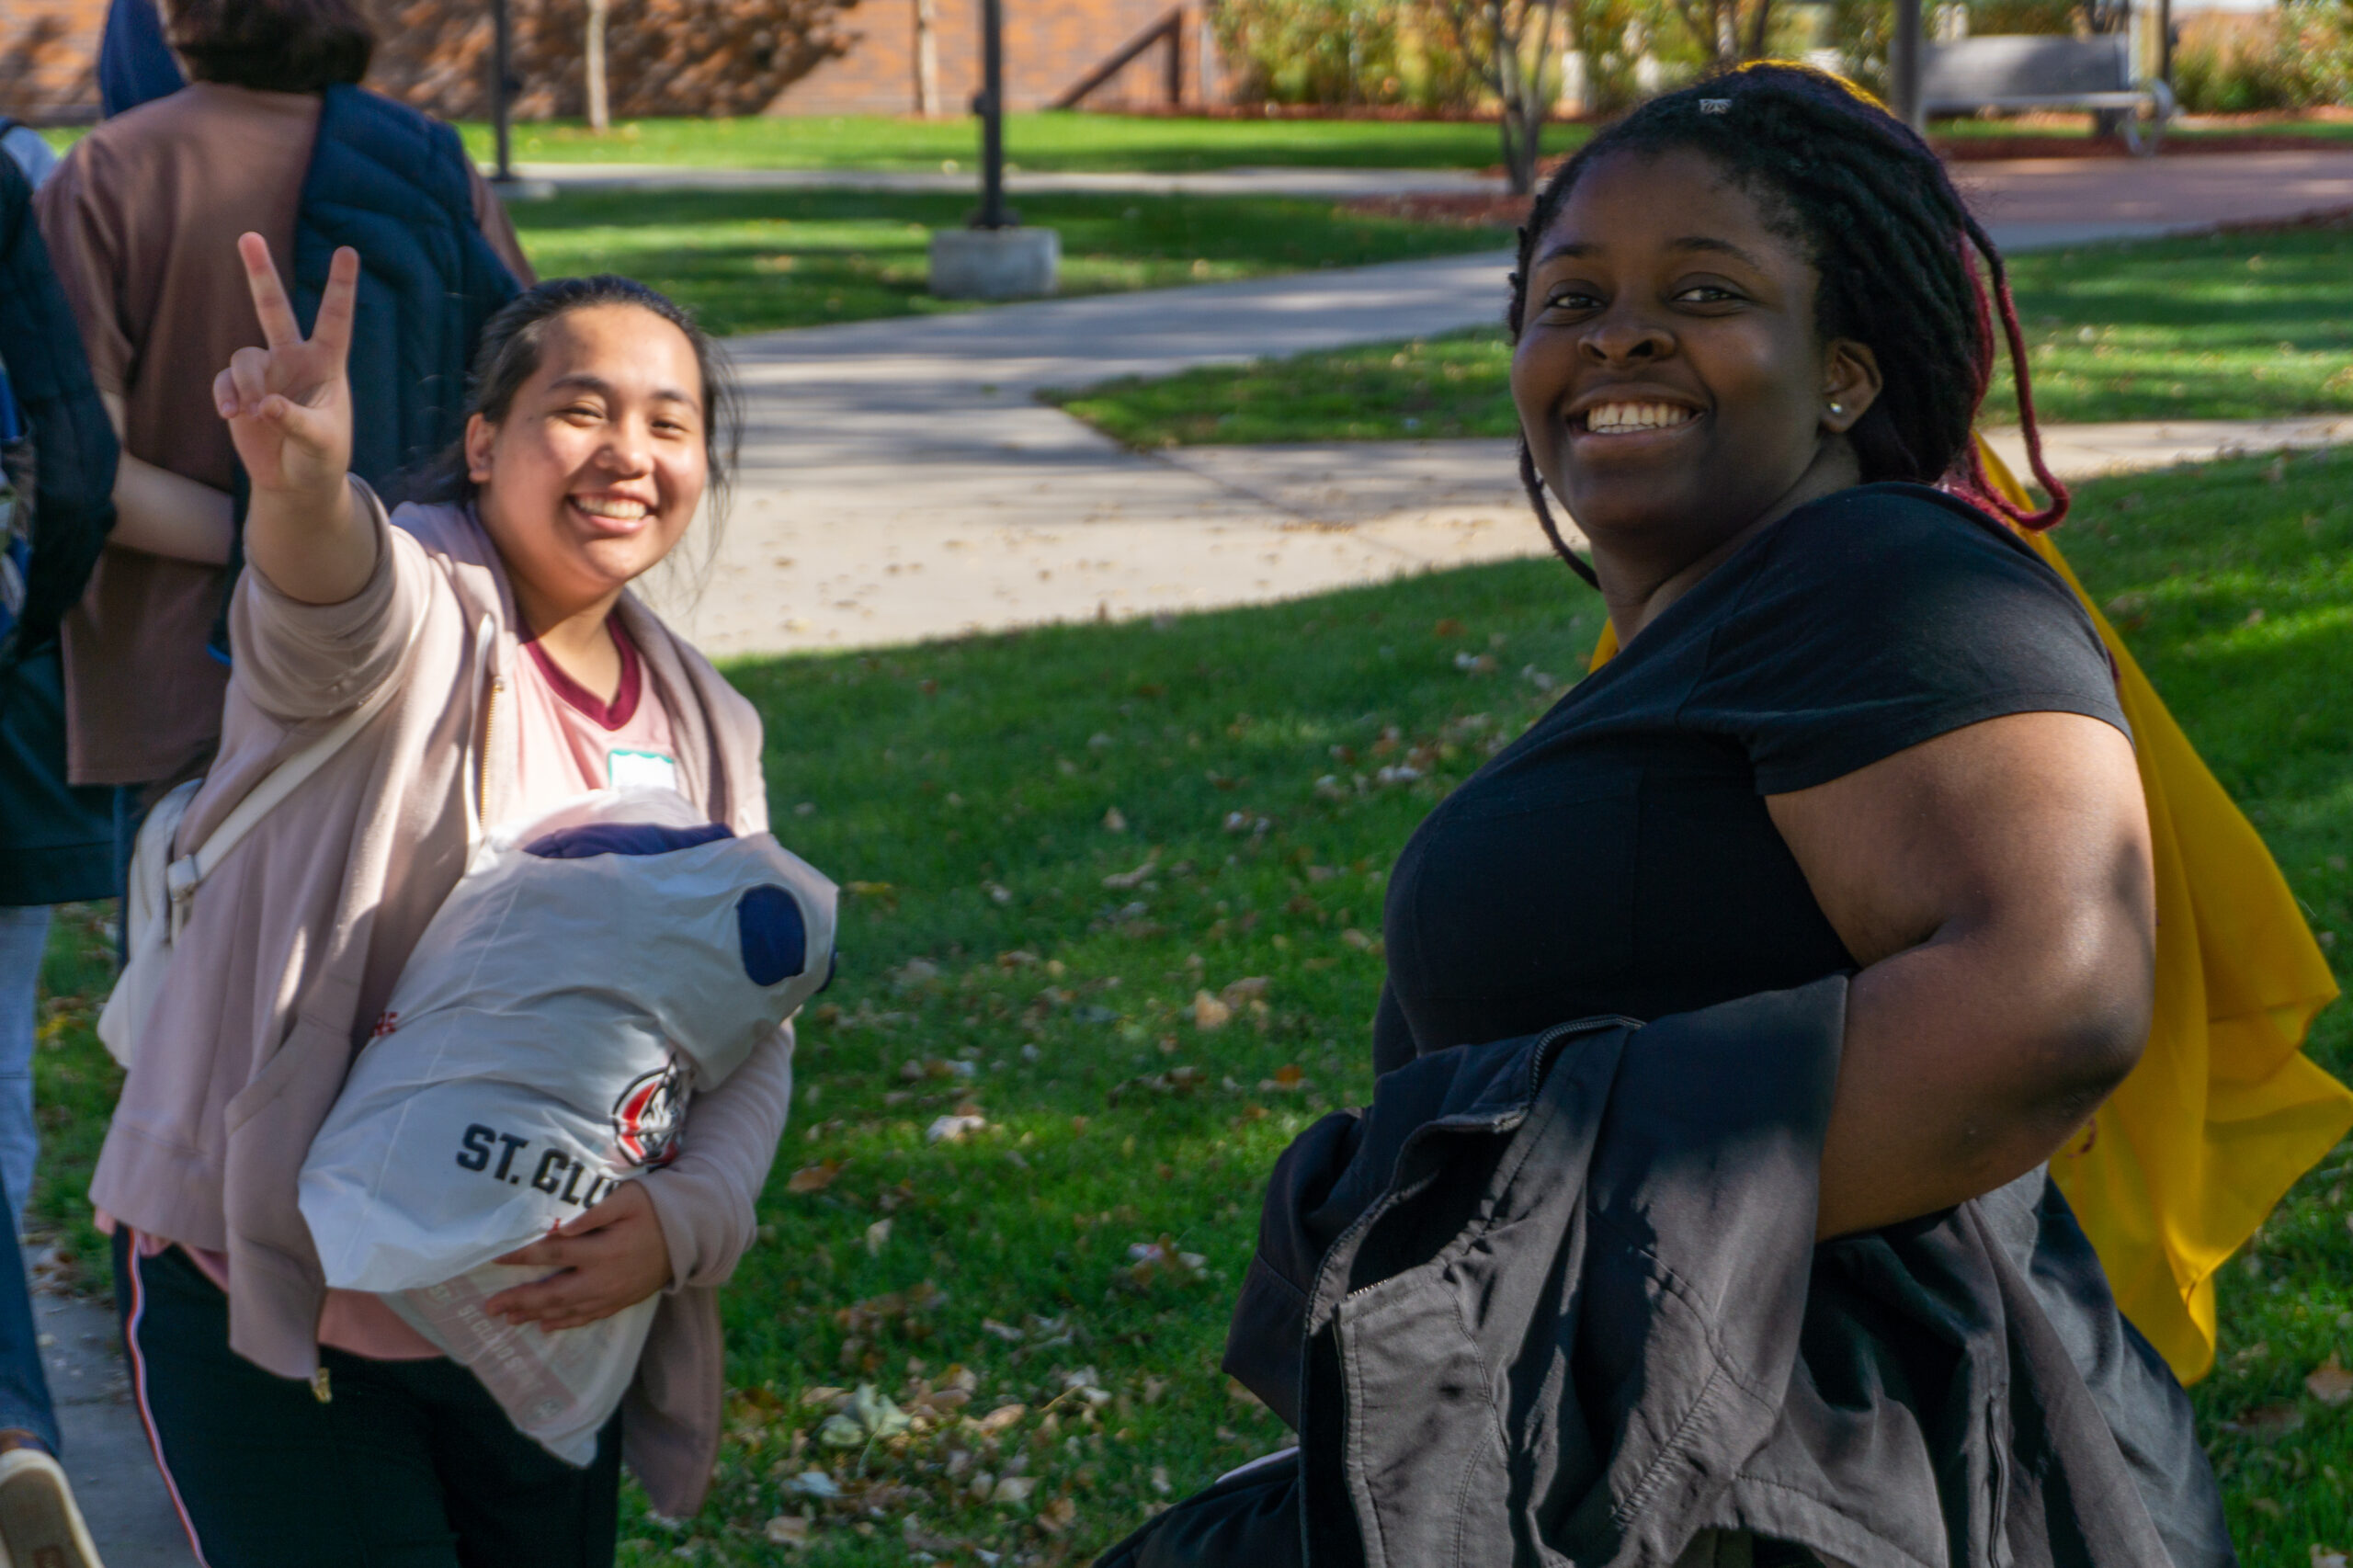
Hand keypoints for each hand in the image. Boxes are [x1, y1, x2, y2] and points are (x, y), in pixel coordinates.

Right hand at [213, 233, 358, 505]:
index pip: (335, 319)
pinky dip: (227, 395)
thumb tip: (263, 405)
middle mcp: (293, 359)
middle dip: (260, 273)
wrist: (297, 481)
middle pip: (273, 308)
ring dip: (247, 384)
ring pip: (244, 357)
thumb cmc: (322, 458)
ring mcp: (264, 373)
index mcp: (326, 363)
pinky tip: (232, 415)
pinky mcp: (239, 391)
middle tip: (248, 236)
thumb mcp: (320, 442)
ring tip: (254, 413)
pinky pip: (225, 382)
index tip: (347, 250)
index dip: (340, 286)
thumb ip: (295, 421)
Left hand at [483, 1180, 673, 1332]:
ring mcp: (613, 1294)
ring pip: (568, 1310)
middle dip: (520, 1300)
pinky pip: (588, 1317)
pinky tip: (546, 1326)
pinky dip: (565, 1324)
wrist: (693, 1235)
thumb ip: (595, 1212)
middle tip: (490, 1307)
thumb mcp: (629, 1198)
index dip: (522, 1256)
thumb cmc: (657, 1209)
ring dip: (536, 1315)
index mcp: (603, 1249)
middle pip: (554, 1293)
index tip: (495, 1257)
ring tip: (509, 1319)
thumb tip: (560, 1228)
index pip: (553, 1254)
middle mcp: (604, 1278)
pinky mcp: (622, 1301)